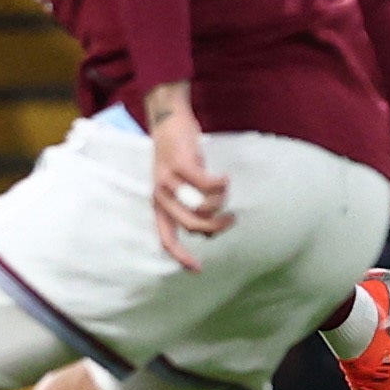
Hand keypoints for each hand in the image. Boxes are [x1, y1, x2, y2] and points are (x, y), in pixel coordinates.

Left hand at [148, 98, 230, 269]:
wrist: (168, 121)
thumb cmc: (179, 156)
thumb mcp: (181, 186)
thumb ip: (191, 208)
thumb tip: (208, 234)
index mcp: (158, 204)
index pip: (166, 238)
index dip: (181, 256)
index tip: (198, 269)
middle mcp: (160, 195)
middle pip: (193, 225)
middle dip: (216, 226)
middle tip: (231, 219)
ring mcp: (169, 179)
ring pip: (204, 205)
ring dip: (220, 200)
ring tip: (224, 188)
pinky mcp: (181, 163)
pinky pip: (208, 184)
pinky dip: (221, 184)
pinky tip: (224, 178)